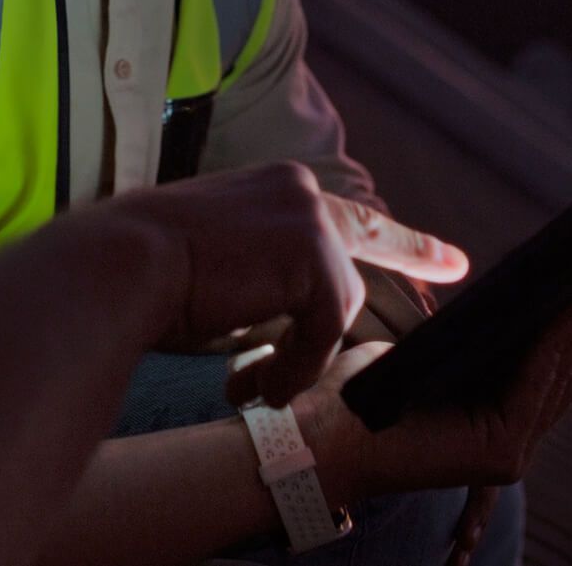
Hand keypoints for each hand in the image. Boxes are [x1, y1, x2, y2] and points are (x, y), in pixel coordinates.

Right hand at [93, 162, 468, 408]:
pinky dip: (292, 367)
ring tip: (249, 382)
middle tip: (456, 266)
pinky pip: (324, 332)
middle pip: (361, 250)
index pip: (348, 218)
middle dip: (415, 255)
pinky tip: (252, 382)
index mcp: (273, 190)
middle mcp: (298, 191)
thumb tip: (308, 327)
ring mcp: (308, 217)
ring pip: (335, 308)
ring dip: (297, 357)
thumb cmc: (147, 281)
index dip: (403, 242)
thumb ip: (271, 283)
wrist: (115, 267)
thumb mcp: (224, 273)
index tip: (450, 259)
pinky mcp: (312, 254)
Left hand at [293, 271, 571, 536]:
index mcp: (498, 416)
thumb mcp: (430, 349)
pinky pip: (536, 382)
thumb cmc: (361, 391)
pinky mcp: (501, 452)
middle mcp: (512, 439)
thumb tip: (504, 295)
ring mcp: (511, 451)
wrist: (321, 431)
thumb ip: (472, 335)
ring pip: (562, 373)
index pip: (556, 365)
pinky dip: (558, 341)